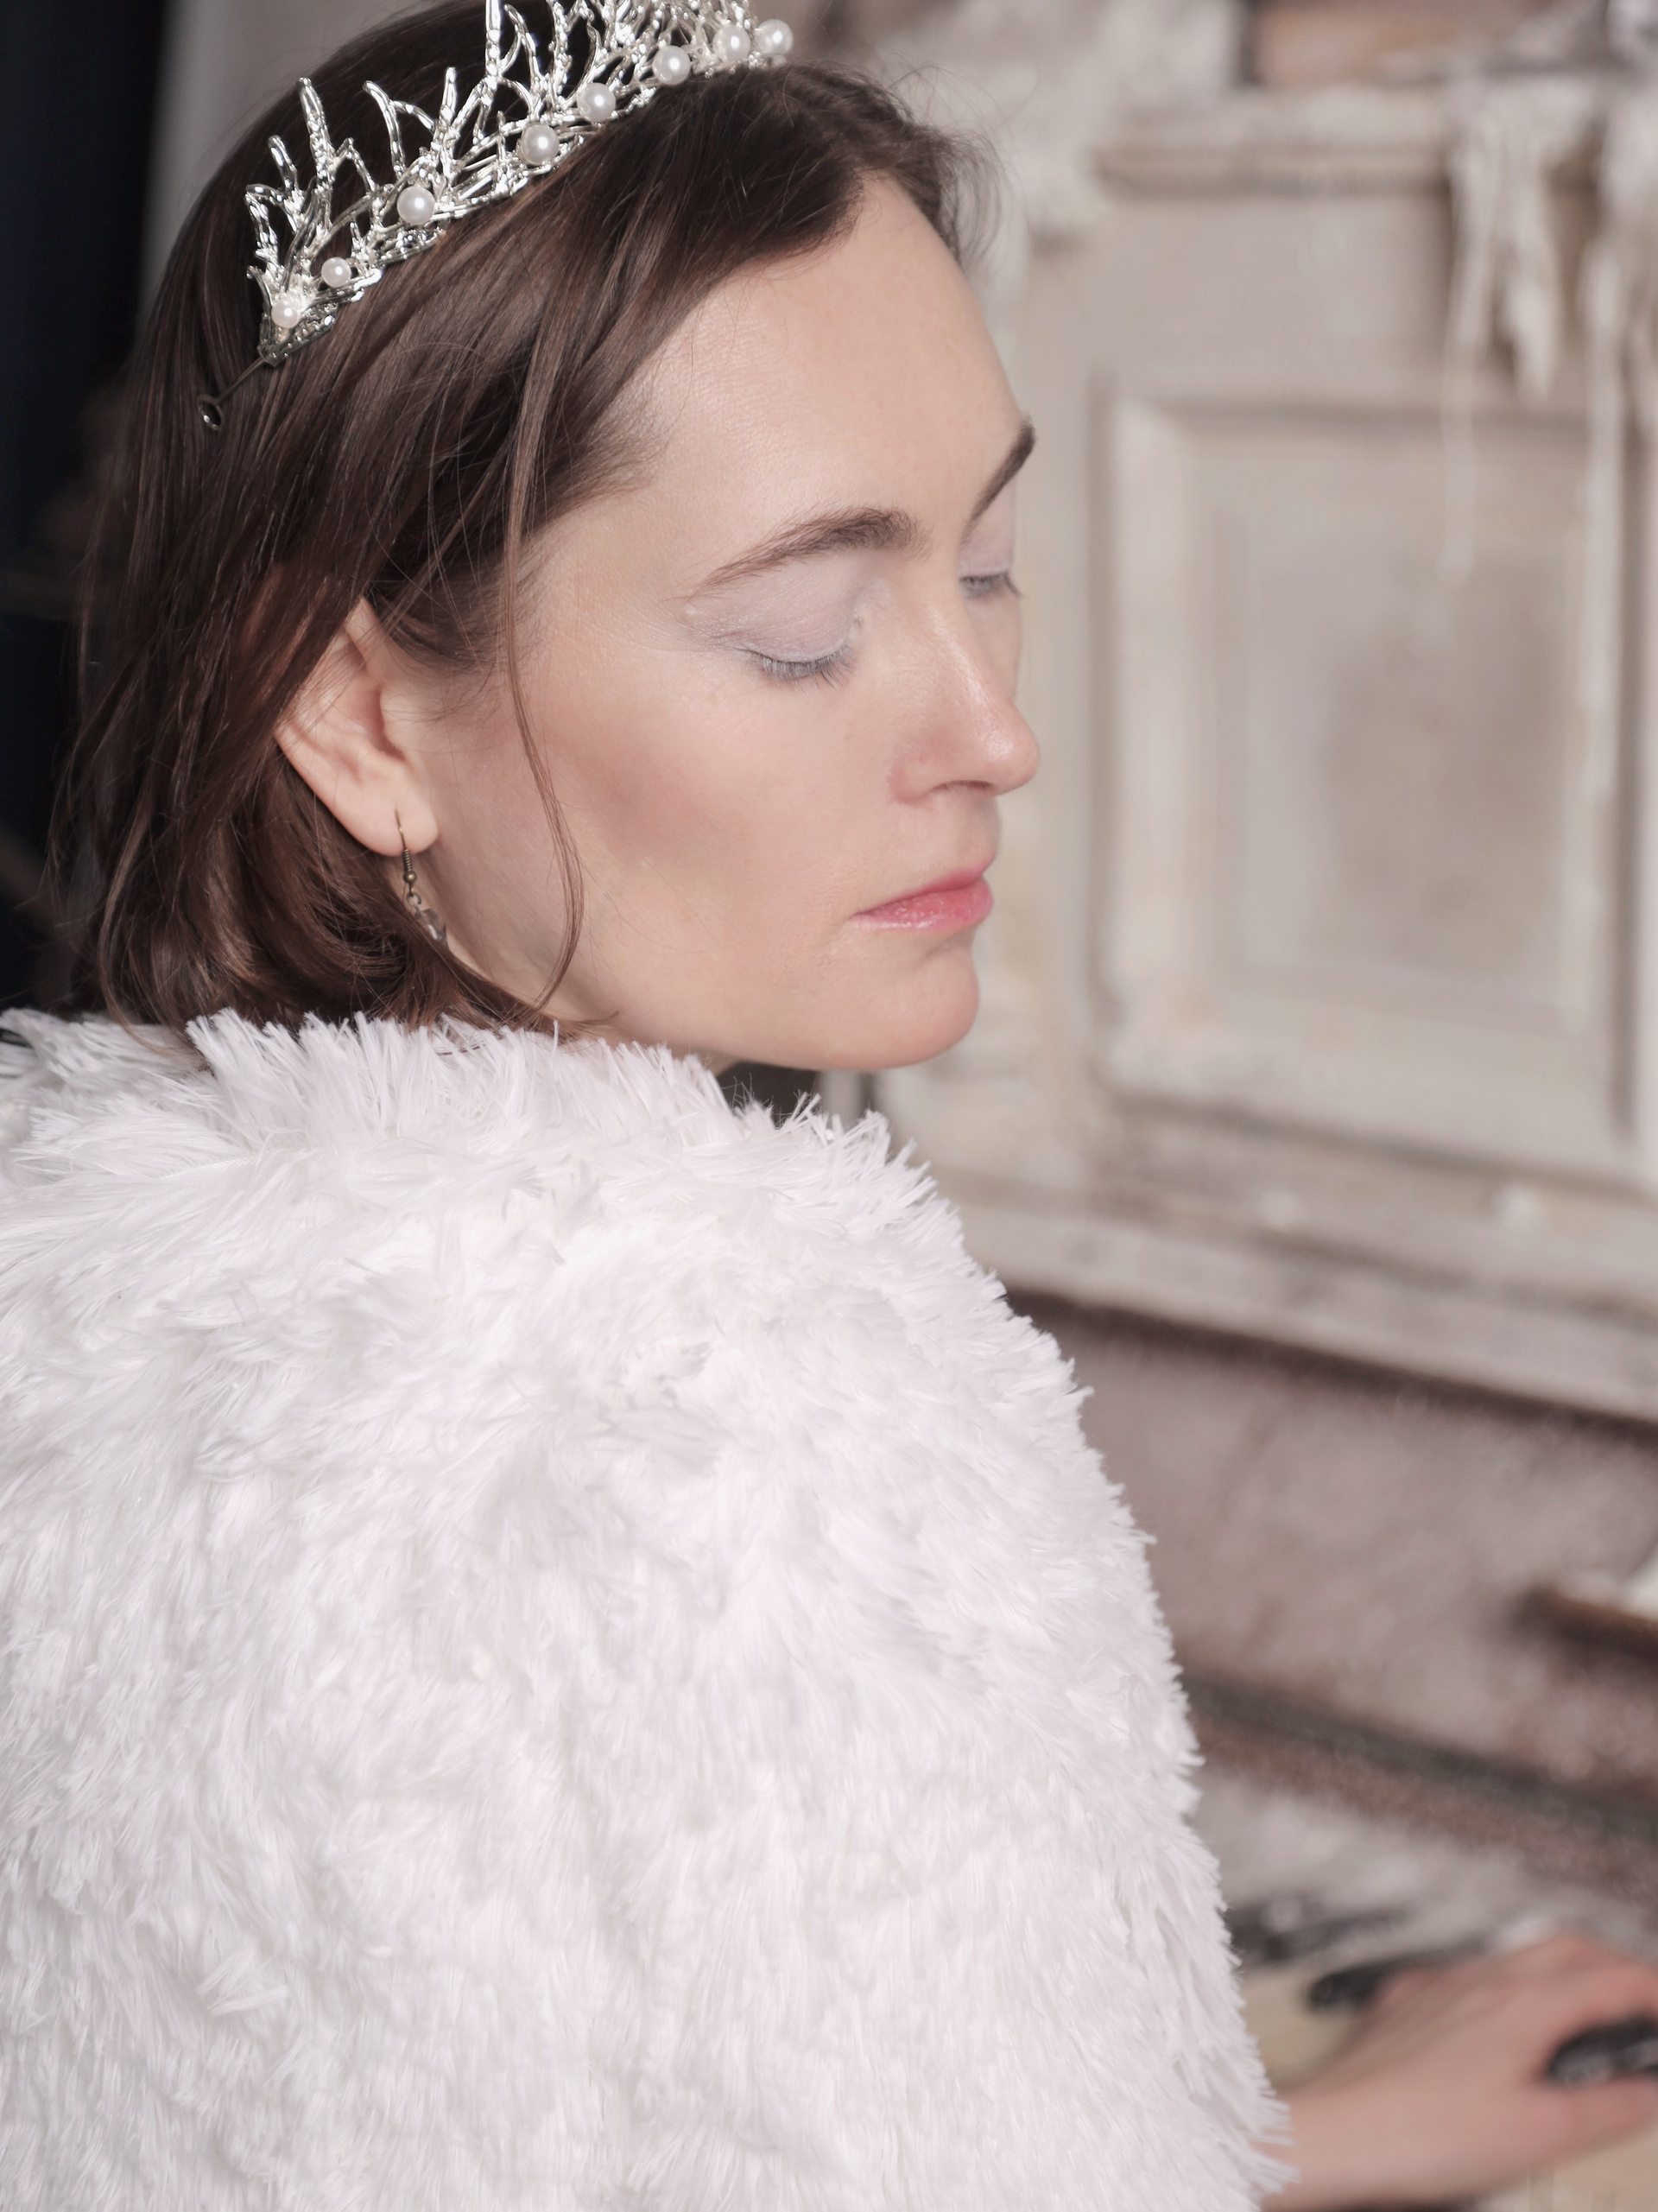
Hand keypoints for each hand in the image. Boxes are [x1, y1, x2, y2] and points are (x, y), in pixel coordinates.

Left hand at [1266, 1933, 1657, 2208]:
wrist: (1330, 2131)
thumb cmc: (1420, 2134)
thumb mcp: (1538, 2133)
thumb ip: (1606, 2108)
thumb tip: (1649, 2092)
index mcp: (1521, 2005)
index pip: (1609, 1977)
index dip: (1651, 1987)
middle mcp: (1477, 1981)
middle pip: (1563, 1949)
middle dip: (1612, 1965)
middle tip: (1641, 1996)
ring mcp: (1434, 1988)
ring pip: (1511, 1958)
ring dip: (1556, 1973)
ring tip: (1578, 2009)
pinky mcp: (1401, 2004)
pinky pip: (1462, 1977)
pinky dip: (1501, 1988)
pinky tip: (1493, 2022)